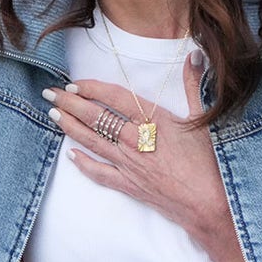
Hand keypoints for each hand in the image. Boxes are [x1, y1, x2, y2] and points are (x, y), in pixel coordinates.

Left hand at [42, 50, 243, 261]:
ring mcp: (128, 163)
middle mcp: (134, 139)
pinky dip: (83, 163)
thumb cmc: (211, 162)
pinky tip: (70, 155)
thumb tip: (194, 56)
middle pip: (95, 117)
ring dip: (69, 126)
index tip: (75, 83)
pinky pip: (99, 173)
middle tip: (50, 93)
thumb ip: (193, 85)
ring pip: (91, 141)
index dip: (91, 88)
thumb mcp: (204, 119)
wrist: (211, 205)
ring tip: (52, 114)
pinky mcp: (128, 184)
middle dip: (69, 103)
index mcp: (152, 120)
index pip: (114, 97)